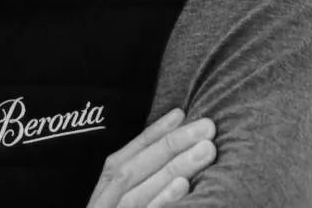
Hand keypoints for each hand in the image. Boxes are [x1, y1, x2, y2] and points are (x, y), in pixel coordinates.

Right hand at [85, 109, 216, 206]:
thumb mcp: (119, 202)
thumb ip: (140, 182)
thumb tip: (173, 154)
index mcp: (104, 191)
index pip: (128, 155)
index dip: (153, 132)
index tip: (181, 113)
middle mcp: (105, 202)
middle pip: (135, 168)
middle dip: (171, 144)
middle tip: (207, 127)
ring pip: (140, 191)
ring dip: (175, 167)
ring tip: (206, 150)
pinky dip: (163, 201)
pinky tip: (184, 186)